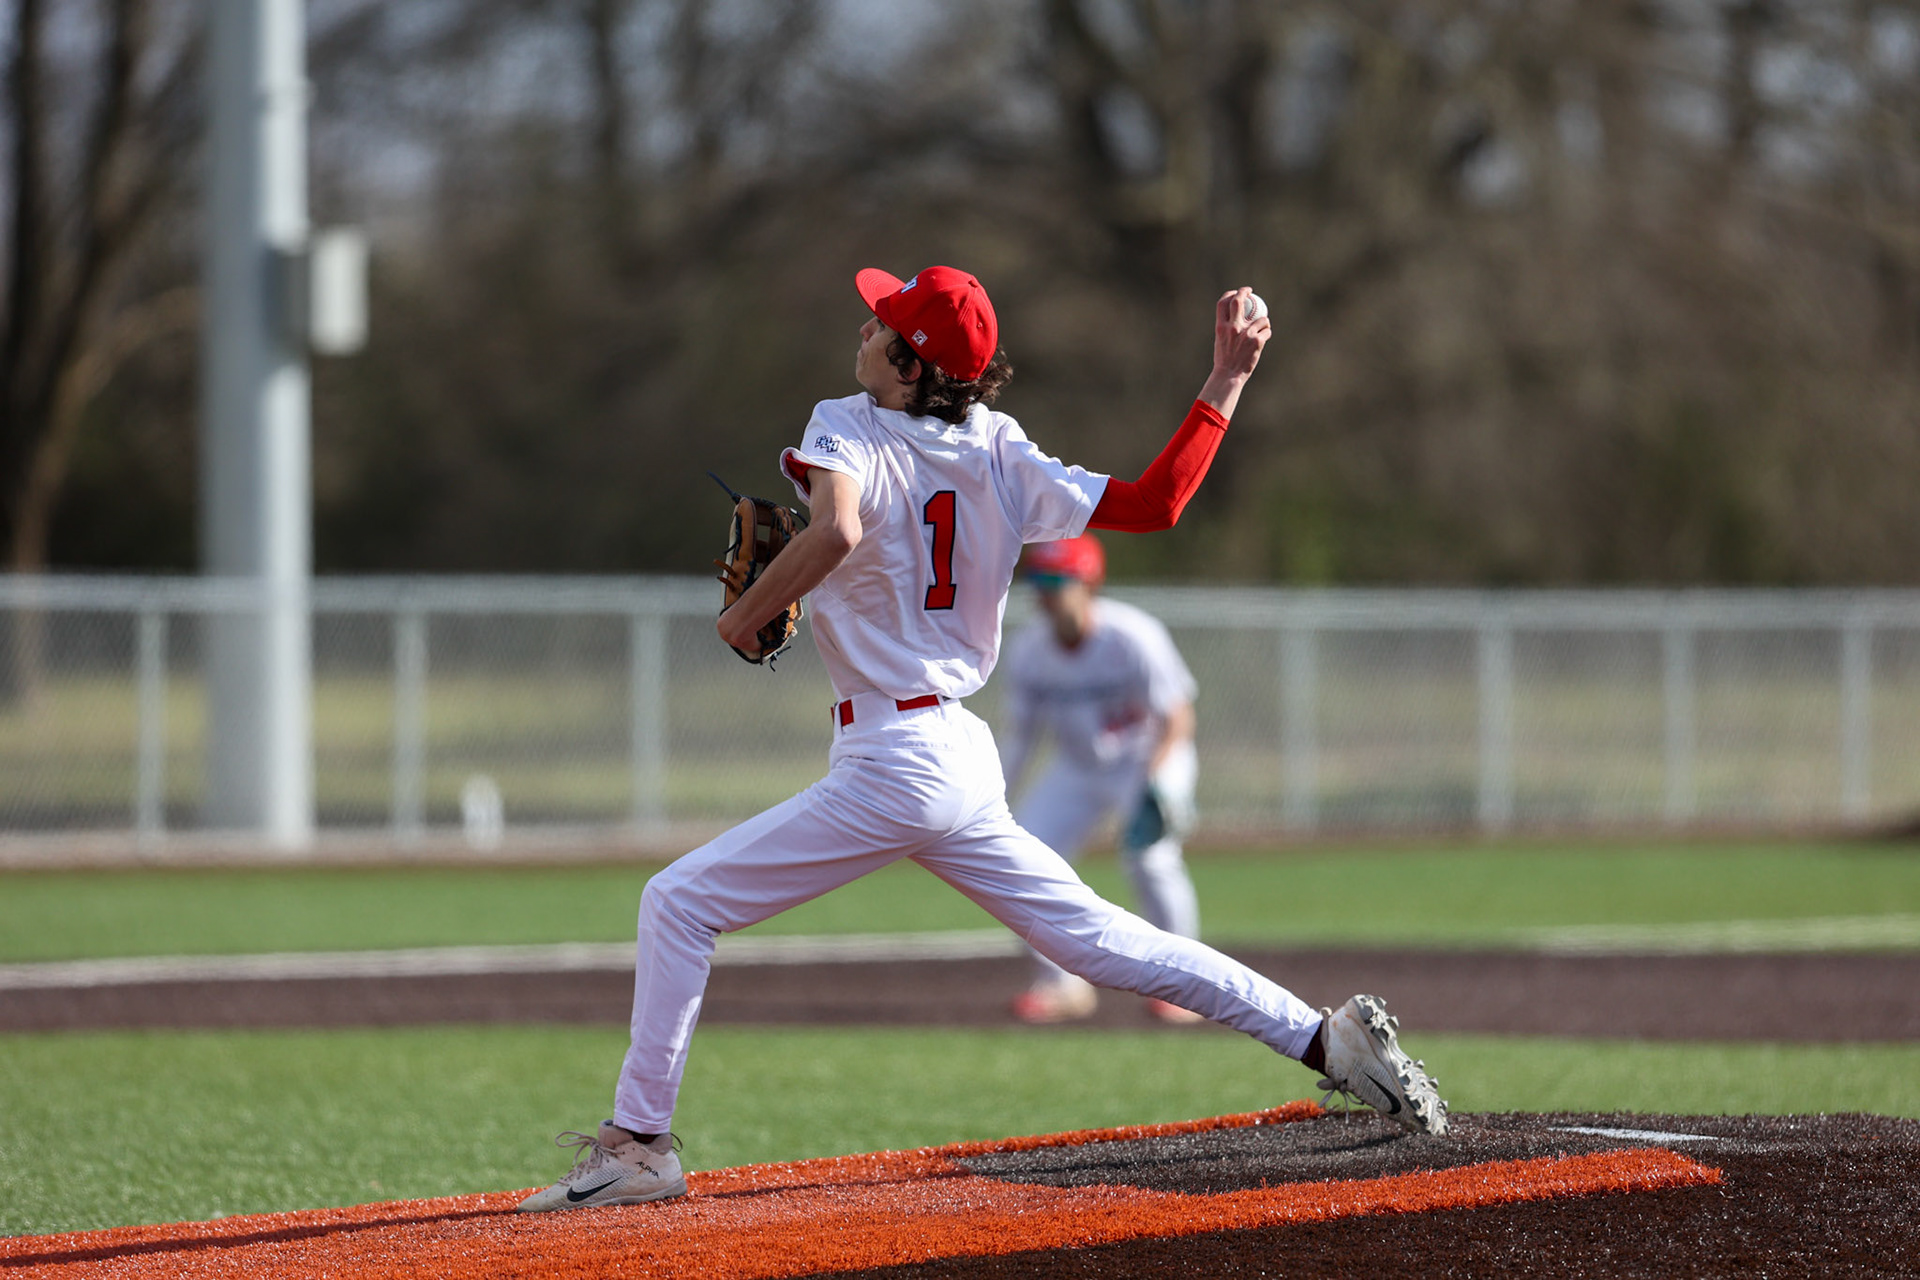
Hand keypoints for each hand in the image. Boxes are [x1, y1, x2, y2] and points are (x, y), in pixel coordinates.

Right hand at [1199, 287, 1271, 417]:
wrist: (1229, 376)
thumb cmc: (1224, 360)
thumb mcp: (1220, 341)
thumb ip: (1227, 329)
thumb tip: (1234, 318)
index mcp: (1221, 327)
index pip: (1222, 303)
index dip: (1229, 294)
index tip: (1234, 292)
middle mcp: (1233, 327)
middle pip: (1238, 301)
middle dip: (1244, 291)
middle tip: (1249, 291)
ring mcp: (1246, 334)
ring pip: (1262, 318)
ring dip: (1264, 322)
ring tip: (1263, 327)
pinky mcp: (1257, 341)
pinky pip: (1267, 331)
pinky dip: (1267, 334)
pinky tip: (1265, 338)